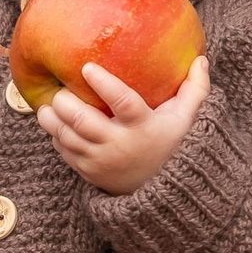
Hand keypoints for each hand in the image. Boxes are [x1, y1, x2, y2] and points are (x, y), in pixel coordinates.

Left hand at [37, 56, 211, 195]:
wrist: (163, 193)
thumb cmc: (173, 145)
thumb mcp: (187, 120)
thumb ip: (195, 89)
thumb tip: (202, 59)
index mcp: (142, 127)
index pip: (123, 103)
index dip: (104, 84)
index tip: (87, 67)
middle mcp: (119, 145)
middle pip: (83, 120)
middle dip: (65, 101)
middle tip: (61, 88)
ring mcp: (101, 160)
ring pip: (67, 136)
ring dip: (52, 118)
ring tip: (49, 103)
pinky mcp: (88, 171)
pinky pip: (64, 151)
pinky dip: (56, 135)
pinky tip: (55, 122)